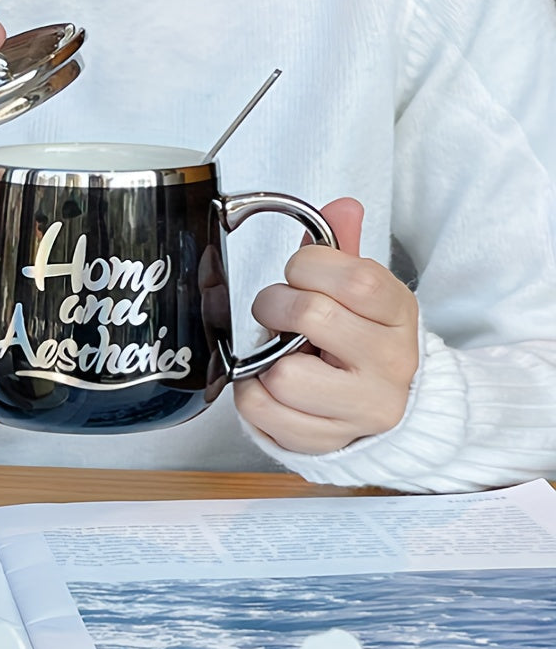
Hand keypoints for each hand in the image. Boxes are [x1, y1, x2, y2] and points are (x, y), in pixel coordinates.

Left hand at [233, 198, 418, 454]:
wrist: (392, 409)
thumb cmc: (366, 342)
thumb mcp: (366, 294)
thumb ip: (344, 250)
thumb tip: (341, 206)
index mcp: (399, 316)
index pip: (355, 278)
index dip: (308, 266)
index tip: (299, 273)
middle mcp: (389, 364)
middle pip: (312, 316)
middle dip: (275, 305)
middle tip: (276, 312)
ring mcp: (360, 409)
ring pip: (284, 374)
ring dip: (264, 358)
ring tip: (278, 353)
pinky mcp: (327, 442)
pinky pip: (262, 411)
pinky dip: (250, 393)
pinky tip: (267, 383)